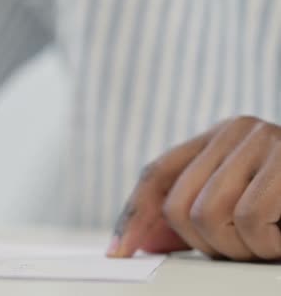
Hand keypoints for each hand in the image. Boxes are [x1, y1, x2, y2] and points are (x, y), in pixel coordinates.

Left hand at [107, 116, 280, 260]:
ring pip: (207, 214)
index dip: (133, 216)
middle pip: (176, 204)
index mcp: (217, 137)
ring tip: (263, 243)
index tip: (118, 251)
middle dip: (201, 242)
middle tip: (237, 249)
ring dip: (235, 247)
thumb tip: (144, 242)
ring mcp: (262, 141)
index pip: (156, 173)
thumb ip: (192, 215)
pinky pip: (248, 219)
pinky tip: (280, 238)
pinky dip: (263, 244)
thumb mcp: (237, 202)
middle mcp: (235, 130)